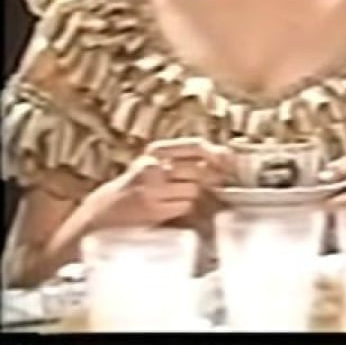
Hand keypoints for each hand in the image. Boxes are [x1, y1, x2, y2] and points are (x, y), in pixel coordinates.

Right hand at [76, 137, 230, 232]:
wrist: (101, 215)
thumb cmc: (138, 188)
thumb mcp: (159, 165)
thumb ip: (189, 157)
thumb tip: (228, 155)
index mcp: (156, 151)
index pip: (197, 146)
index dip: (217, 155)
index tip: (226, 165)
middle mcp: (153, 165)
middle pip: (199, 171)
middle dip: (201, 182)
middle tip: (186, 189)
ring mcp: (151, 187)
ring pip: (193, 190)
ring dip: (188, 197)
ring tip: (169, 199)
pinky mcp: (151, 208)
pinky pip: (183, 205)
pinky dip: (180, 208)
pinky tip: (164, 209)